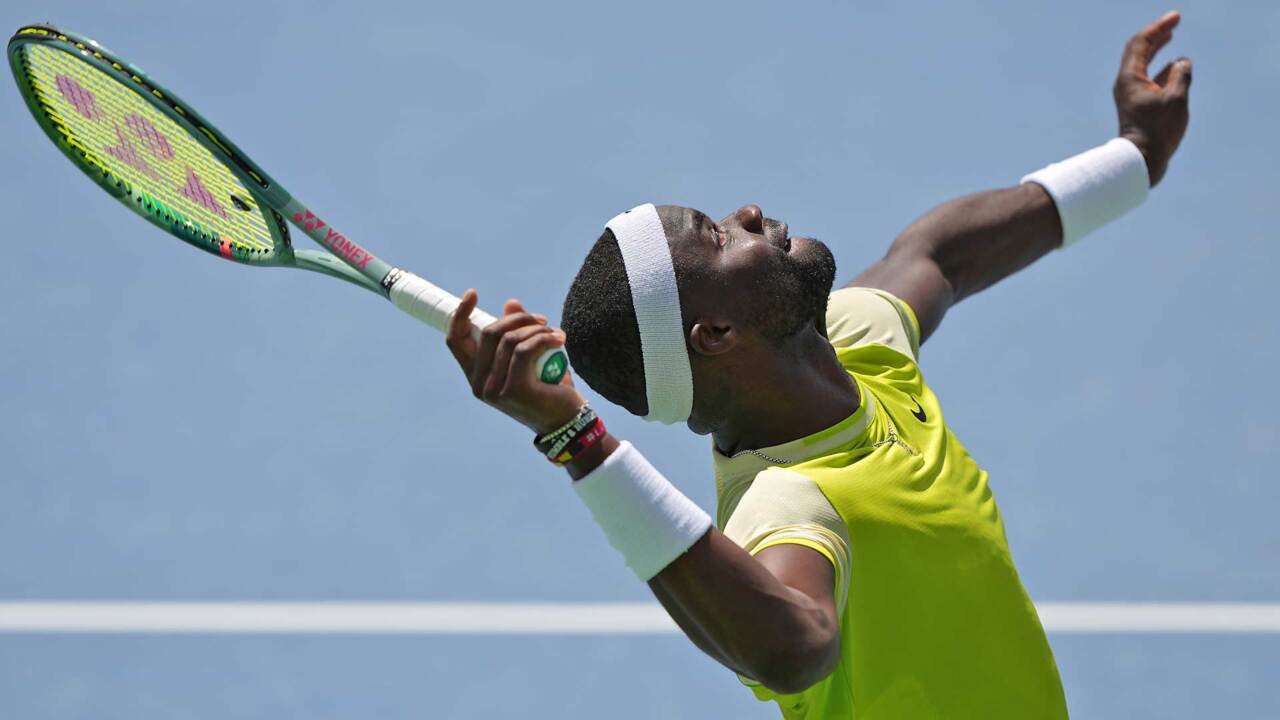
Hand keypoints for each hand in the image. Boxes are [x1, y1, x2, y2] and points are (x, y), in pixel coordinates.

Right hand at [446, 290, 584, 434]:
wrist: (565, 422)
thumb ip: (519, 332)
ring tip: (555, 333)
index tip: (472, 293)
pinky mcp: (513, 390)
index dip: (460, 314)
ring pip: (510, 339)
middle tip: (542, 320)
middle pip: (488, 332)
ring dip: (536, 328)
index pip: (455, 340)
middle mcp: (479, 384)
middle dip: (517, 318)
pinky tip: (560, 340)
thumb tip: (511, 303)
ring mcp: (494, 389)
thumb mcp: (531, 357)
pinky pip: (525, 349)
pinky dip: (544, 338)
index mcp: (476, 376)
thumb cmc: (547, 389)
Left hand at [1114, 10, 1192, 186]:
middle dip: (1156, 35)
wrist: (1141, 160)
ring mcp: (1131, 95)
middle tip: (1173, 22)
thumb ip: (1181, 75)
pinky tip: (1173, 66)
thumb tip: (1182, 63)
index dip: (1158, 28)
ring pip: (1143, 65)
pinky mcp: (1137, 105)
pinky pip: (1149, 79)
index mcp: (1130, 78)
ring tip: (1169, 36)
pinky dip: (1161, 69)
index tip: (1175, 18)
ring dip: (1157, 50)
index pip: (1140, 43)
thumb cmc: (1157, 131)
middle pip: (1139, 51)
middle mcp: (1126, 84)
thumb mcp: (1176, 98)